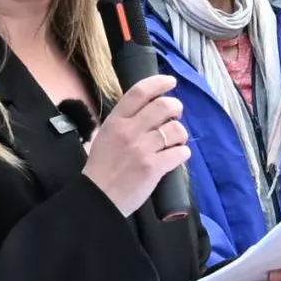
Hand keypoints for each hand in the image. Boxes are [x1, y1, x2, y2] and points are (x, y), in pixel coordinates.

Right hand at [76, 76, 191, 215]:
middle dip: (176, 107)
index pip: (140, 92)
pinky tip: (176, 156)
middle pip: (164, 106)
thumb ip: (124, 122)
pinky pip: (180, 153)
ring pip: (176, 129)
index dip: (159, 83)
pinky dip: (182, 153)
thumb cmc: (101, 168)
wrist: (97, 198)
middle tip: (176, 114)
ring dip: (181, 134)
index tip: (170, 82)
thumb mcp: (105, 136)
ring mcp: (142, 149)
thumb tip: (147, 110)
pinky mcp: (154, 167)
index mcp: (115, 121)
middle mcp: (130, 131)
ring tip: (175, 141)